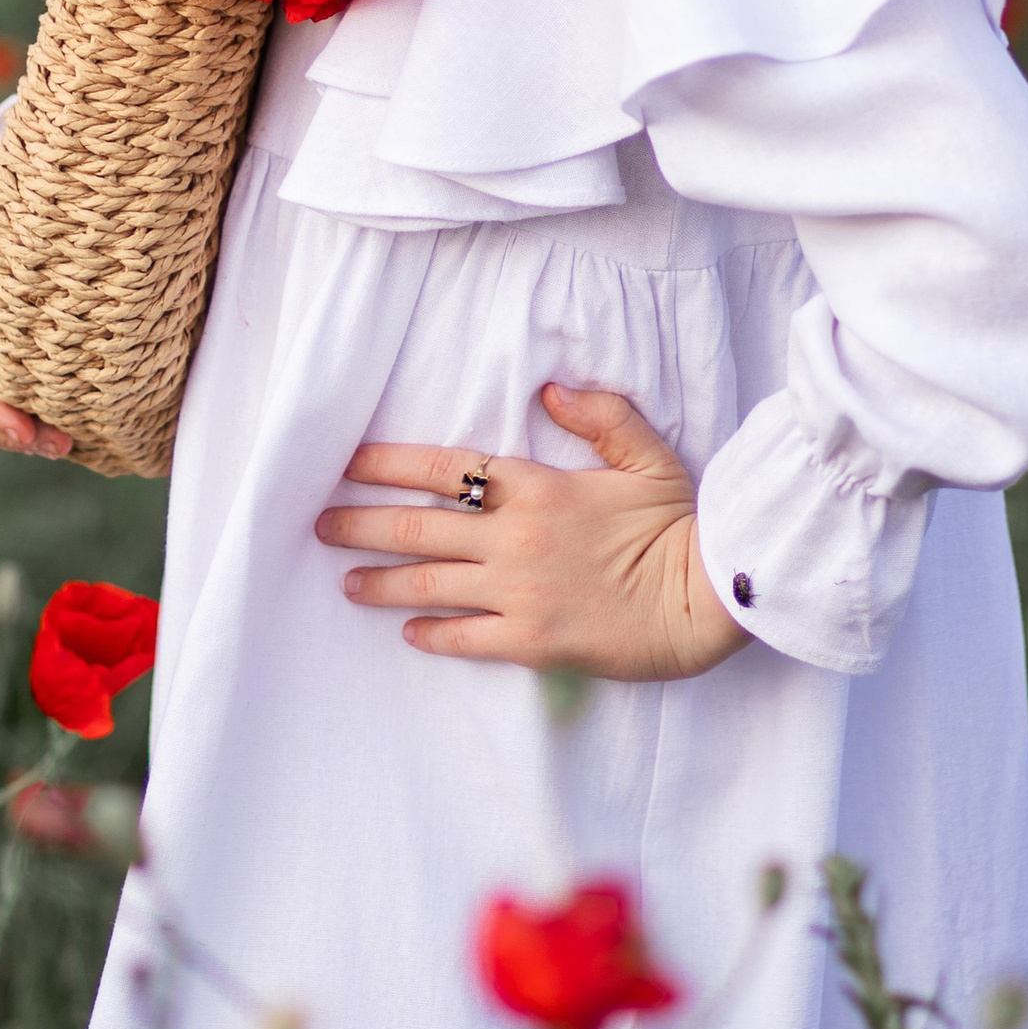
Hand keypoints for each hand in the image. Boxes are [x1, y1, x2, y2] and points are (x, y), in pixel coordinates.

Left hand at [313, 383, 748, 681]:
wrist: (708, 600)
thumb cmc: (679, 526)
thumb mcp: (647, 457)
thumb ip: (601, 415)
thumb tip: (552, 387)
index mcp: (537, 487)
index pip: (444, 468)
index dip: (387, 465)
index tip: (347, 464)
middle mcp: (516, 538)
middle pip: (418, 527)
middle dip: (360, 523)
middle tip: (319, 523)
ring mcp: (519, 592)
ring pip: (427, 584)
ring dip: (378, 581)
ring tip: (345, 581)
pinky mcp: (532, 641)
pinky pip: (465, 637)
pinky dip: (429, 632)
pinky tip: (406, 629)